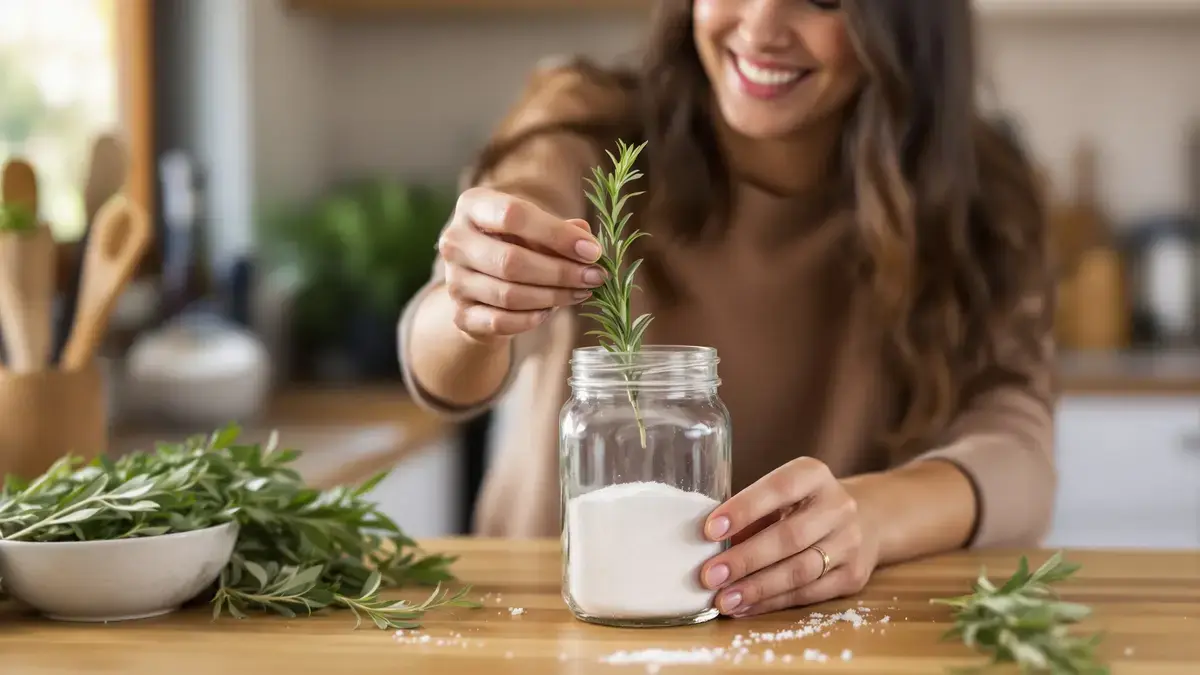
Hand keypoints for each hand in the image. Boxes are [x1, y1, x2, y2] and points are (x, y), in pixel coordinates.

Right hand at [437, 186, 606, 341]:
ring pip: (509, 295)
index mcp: (472, 206)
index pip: (514, 215)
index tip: (592, 251)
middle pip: (511, 261)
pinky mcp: (460, 315)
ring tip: (581, 292)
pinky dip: (532, 318)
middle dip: (560, 272)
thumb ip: (560, 231)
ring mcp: (454, 281)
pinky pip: (501, 321)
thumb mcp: (534, 229)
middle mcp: (454, 241)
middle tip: (594, 277)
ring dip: (553, 296)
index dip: (557, 234)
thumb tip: (588, 241)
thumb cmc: (513, 245)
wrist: (479, 285)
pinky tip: (551, 310)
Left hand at [699, 458, 879, 616]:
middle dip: (746, 559)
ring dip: (757, 588)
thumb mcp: (781, 497)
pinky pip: (809, 594)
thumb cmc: (803, 507)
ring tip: (724, 599)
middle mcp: (838, 506)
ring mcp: (850, 543)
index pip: (779, 488)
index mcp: (814, 475)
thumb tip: (706, 546)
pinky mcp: (853, 576)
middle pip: (790, 537)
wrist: (865, 521)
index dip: (744, 509)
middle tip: (710, 575)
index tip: (710, 530)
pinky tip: (745, 606)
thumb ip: (750, 514)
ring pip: (800, 571)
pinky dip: (772, 602)